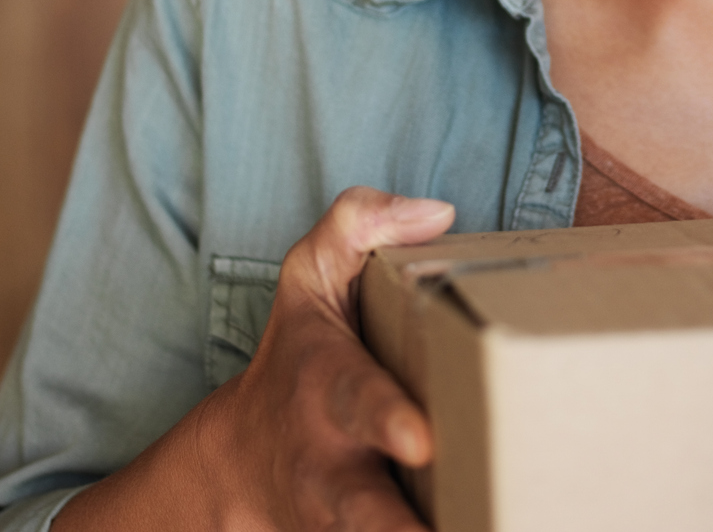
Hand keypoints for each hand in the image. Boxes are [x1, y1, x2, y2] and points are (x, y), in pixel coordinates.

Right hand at [58, 187, 455, 530]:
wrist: (243, 464)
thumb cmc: (300, 356)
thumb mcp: (310, 277)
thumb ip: (356, 226)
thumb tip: (437, 213)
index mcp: (327, 389)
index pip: (357, 400)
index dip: (386, 420)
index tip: (420, 440)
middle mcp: (334, 465)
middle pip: (362, 512)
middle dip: (398, 529)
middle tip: (469, 529)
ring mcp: (347, 522)